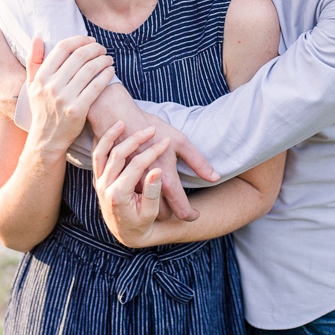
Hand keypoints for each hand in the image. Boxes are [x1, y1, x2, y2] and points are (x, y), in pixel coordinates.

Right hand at [24, 35, 113, 155]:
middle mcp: (52, 86)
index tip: (89, 40)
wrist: (47, 138)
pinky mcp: (78, 109)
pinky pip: (97, 86)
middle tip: (102, 49)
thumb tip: (37, 37)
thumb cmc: (42, 108)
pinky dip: (106, 75)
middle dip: (95, 48)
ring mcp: (65, 98)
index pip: (62, 48)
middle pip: (79, 56)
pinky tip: (111, 71)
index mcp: (41, 77)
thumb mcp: (31, 85)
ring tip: (108, 59)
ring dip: (103, 60)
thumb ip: (33, 60)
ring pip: (90, 70)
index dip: (79, 40)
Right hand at [85, 89, 215, 221]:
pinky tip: (146, 188)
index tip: (196, 214)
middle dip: (173, 213)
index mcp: (167, 181)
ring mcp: (133, 186)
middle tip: (180, 206)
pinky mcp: (120, 180)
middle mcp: (150, 187)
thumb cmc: (152, 128)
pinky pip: (134, 196)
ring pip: (147, 207)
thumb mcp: (181, 142)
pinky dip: (142, 196)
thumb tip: (215, 177)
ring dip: (156, 206)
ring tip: (164, 200)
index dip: (192, 215)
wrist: (120, 119)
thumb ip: (198, 162)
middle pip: (164, 214)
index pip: (182, 210)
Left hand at [92, 121, 172, 247]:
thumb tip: (158, 171)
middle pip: (121, 155)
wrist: (123, 230)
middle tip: (155, 129)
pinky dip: (107, 138)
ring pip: (108, 151)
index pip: (137, 167)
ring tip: (135, 125)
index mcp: (119, 194)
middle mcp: (105, 186)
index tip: (166, 141)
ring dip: (121, 135)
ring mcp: (99, 180)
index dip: (153, 152)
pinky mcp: (97, 176)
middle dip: (140, 140)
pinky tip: (120, 126)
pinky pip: (99, 152)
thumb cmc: (141, 222)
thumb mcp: (149, 212)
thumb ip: (153, 192)